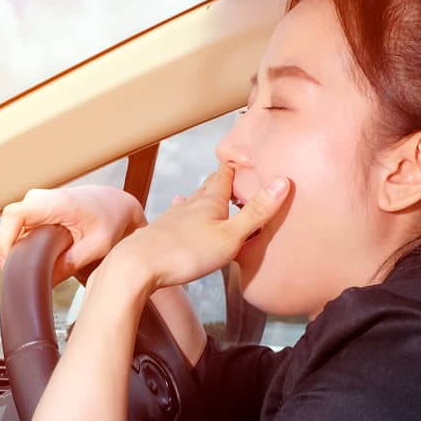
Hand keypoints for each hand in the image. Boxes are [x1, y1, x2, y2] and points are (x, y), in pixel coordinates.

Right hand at [0, 184, 146, 286]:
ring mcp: (33, 204)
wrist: (114, 204)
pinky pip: (18, 231)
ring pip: (11, 231)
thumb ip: (71, 263)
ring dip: (16, 252)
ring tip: (33, 270)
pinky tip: (36, 261)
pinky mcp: (34, 212)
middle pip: (8, 227)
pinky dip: (22, 247)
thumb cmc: (109, 220)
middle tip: (23, 277)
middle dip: (9, 253)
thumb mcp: (97, 246)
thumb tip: (45, 282)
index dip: (4, 240)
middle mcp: (38, 199)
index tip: (8, 263)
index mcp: (54, 202)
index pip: (14, 215)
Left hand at [109, 164, 289, 290]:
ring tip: (207, 190)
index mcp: (209, 202)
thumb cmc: (184, 253)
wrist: (137, 267)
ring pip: (191, 202)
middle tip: (232, 172)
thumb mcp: (230, 236)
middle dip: (221, 180)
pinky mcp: (159, 235)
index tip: (245, 153)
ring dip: (202, 197)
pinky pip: (176, 219)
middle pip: (208, 188)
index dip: (236, 164)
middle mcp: (189, 206)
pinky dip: (182, 213)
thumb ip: (256, 213)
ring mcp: (172, 219)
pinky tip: (175, 211)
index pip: (225, 175)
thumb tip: (283, 182)